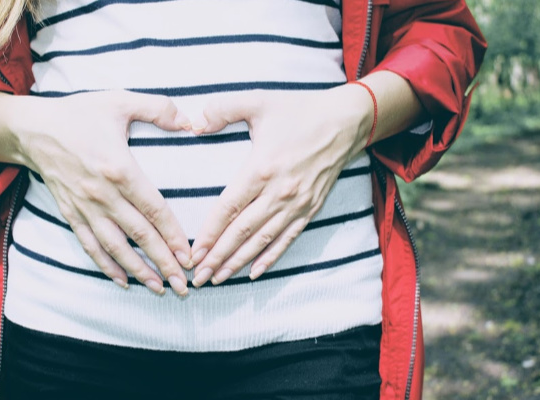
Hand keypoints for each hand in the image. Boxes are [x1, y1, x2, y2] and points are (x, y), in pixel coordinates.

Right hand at [12, 91, 193, 295]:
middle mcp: (102, 194)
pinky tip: (122, 281)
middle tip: (183, 285)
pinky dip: (106, 266)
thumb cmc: (80, 114)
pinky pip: (90, 246)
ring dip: (138, 271)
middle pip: (139, 235)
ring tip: (159, 289)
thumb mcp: (120, 101)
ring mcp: (85, 208)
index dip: (172, 235)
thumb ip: (158, 108)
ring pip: (115, 247)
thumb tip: (190, 121)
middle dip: (163, 262)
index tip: (189, 255)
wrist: (33, 129)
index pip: (153, 209)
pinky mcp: (71, 214)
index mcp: (119, 169)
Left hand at [189, 85, 372, 286]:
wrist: (346, 121)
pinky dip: (270, 258)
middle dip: (218, 256)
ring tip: (218, 278)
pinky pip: (287, 239)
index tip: (194, 252)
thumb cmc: (300, 111)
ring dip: (239, 262)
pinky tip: (255, 273)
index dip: (210, 233)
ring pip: (262, 241)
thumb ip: (223, 109)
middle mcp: (279, 192)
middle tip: (198, 277)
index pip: (228, 209)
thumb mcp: (259, 101)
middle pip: (242, 232)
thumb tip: (193, 122)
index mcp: (261, 168)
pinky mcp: (310, 209)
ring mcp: (296, 204)